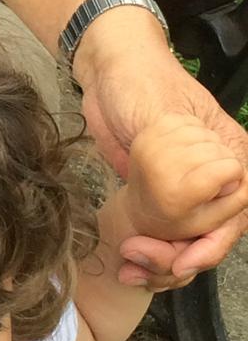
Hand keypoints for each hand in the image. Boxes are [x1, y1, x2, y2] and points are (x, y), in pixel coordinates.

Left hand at [77, 32, 247, 283]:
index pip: (235, 216)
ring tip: (128, 266)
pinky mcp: (159, 199)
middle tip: (135, 254)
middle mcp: (216, 180)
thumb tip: (217, 179)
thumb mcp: (162, 111)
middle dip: (175, 258)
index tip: (180, 261)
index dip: (208, 245)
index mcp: (232, 157)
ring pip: (187, 247)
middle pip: (210, 240)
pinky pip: (164, 241)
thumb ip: (182, 149)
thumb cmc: (139, 79)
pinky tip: (128, 265)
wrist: (105, 74)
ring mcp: (188, 192)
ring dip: (159, 265)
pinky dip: (149, 257)